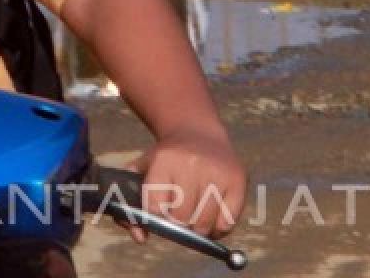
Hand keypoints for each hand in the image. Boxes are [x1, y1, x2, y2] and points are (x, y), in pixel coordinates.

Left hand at [125, 128, 244, 241]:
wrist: (198, 131)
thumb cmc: (166, 159)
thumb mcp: (144, 169)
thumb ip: (132, 203)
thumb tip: (140, 238)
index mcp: (164, 160)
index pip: (155, 207)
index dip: (155, 218)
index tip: (157, 217)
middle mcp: (191, 164)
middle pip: (181, 218)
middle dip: (177, 226)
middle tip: (177, 221)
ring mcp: (216, 172)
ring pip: (205, 223)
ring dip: (198, 229)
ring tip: (193, 221)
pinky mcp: (237, 180)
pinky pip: (228, 221)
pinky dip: (219, 228)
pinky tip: (211, 219)